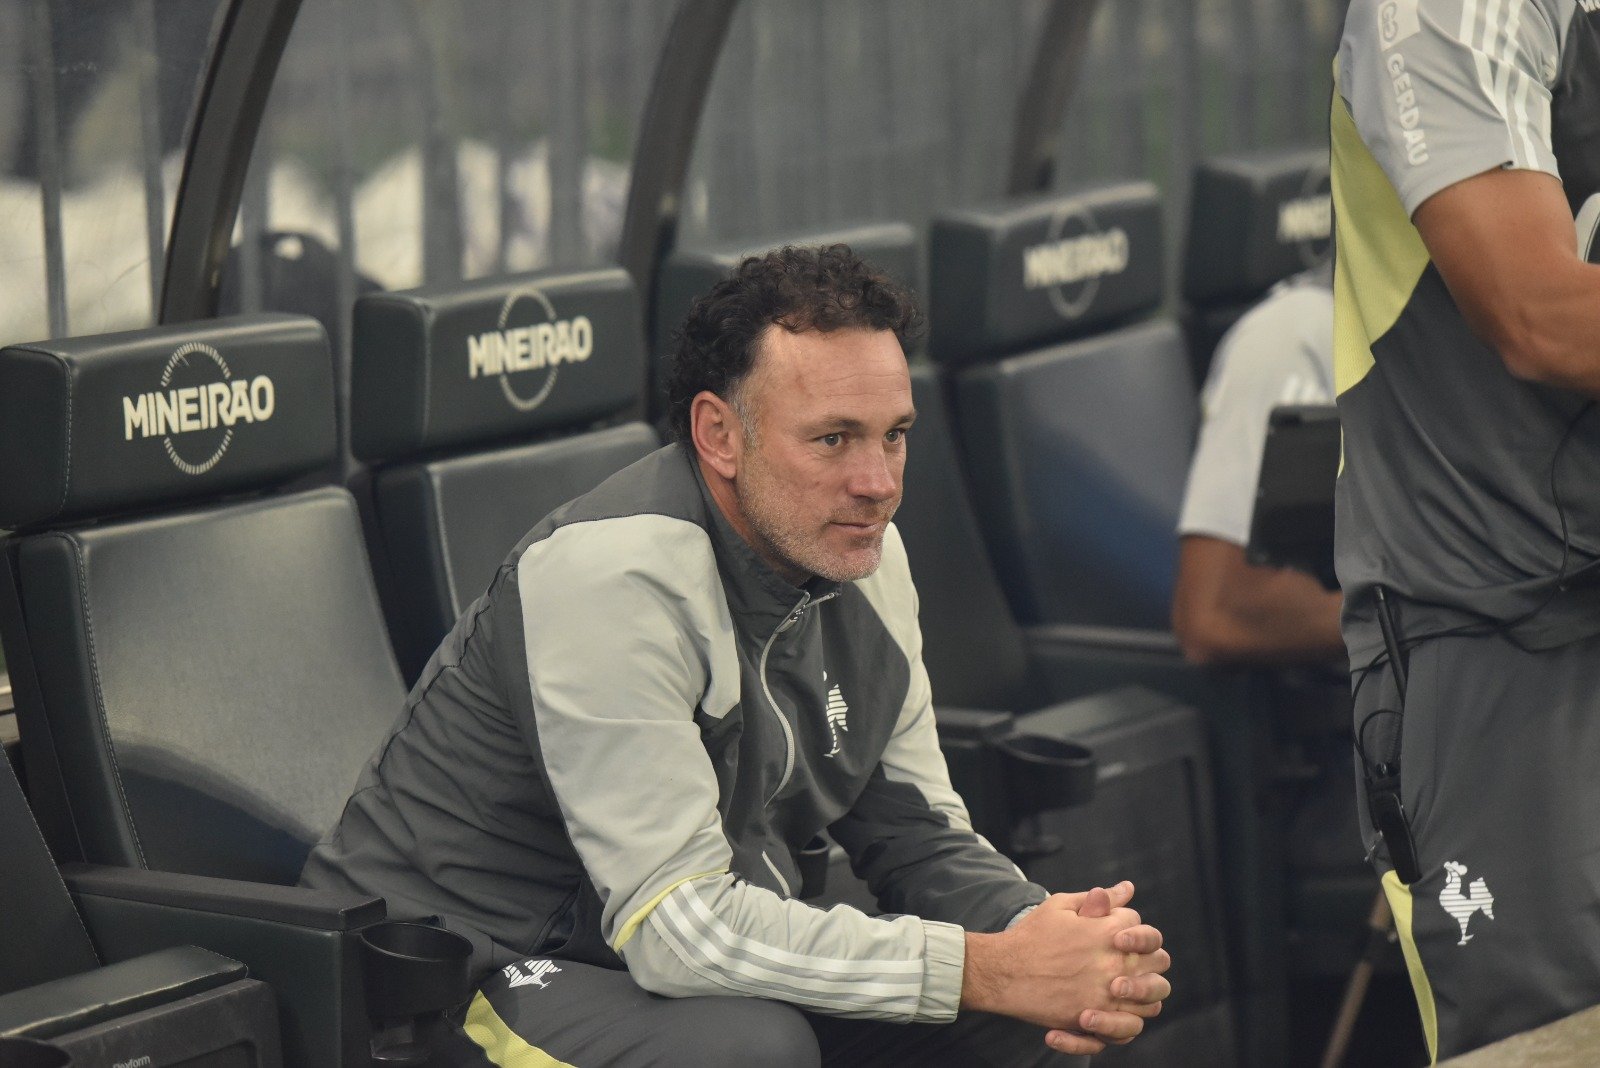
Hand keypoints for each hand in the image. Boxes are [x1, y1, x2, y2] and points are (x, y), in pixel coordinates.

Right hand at [961, 881, 1170, 1056]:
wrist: (1004, 972)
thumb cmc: (1031, 936)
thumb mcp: (1061, 906)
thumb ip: (1098, 899)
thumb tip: (1127, 888)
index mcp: (1108, 932)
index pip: (1142, 926)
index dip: (1130, 927)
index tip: (1113, 931)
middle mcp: (1114, 964)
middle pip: (1159, 960)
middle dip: (1148, 955)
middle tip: (1129, 957)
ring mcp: (1107, 995)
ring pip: (1154, 996)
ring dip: (1146, 988)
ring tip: (1127, 984)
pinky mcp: (1096, 1020)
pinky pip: (1132, 1026)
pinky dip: (1130, 1018)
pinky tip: (1116, 1008)